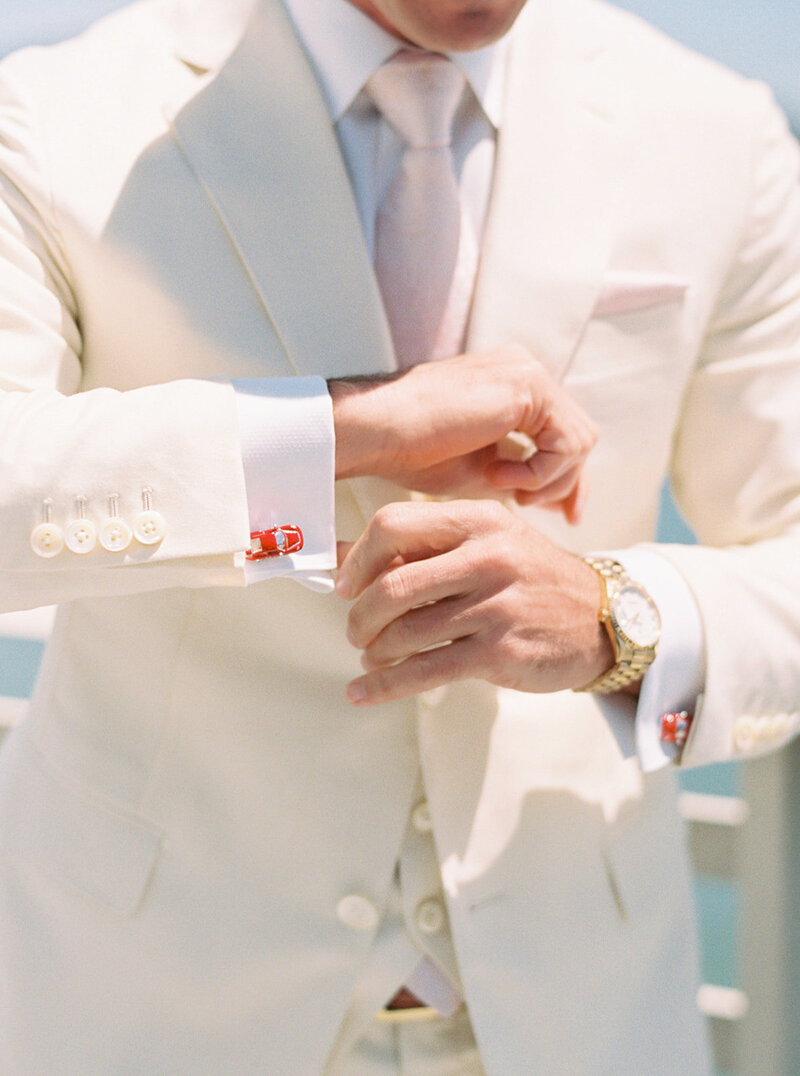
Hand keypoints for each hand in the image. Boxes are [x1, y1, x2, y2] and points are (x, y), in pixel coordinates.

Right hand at [330, 345, 596, 523]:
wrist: (378, 430)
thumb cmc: (412, 450)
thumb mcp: (480, 467)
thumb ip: (520, 471)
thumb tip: (553, 496)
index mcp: (513, 385)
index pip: (563, 433)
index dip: (569, 478)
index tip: (567, 515)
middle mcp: (525, 371)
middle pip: (578, 436)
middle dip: (564, 482)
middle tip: (526, 505)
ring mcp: (528, 373)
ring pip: (579, 441)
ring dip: (546, 478)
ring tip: (502, 486)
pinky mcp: (528, 386)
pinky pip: (565, 443)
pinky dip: (538, 471)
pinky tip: (497, 475)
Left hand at [336, 499, 613, 704]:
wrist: (601, 618)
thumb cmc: (530, 578)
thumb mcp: (486, 542)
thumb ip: (420, 547)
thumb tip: (342, 557)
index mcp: (477, 520)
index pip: (393, 525)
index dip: (358, 559)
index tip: (345, 585)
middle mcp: (487, 557)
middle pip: (392, 585)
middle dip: (360, 616)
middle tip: (356, 631)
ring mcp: (495, 605)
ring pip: (405, 632)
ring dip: (374, 652)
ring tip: (373, 658)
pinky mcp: (499, 651)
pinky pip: (425, 671)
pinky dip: (384, 686)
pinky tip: (364, 692)